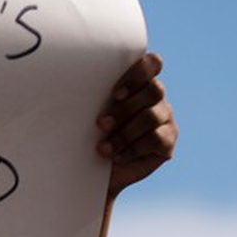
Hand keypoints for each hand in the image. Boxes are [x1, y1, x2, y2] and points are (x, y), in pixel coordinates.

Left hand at [96, 53, 176, 197]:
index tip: (115, 94)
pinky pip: (156, 139)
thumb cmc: (87, 136)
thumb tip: (70, 82)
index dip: (138, 74)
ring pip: (152, 116)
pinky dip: (133, 149)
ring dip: (125, 133)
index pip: (152, 64)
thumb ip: (92, 95)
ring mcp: (164, 119)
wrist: (93, 173)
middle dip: (125, 109)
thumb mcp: (87, 113)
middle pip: (154, 90)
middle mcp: (155, 98)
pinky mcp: (167, 143)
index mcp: (138, 83)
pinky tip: (118, 156)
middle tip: (101, 124)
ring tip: (103, 148)